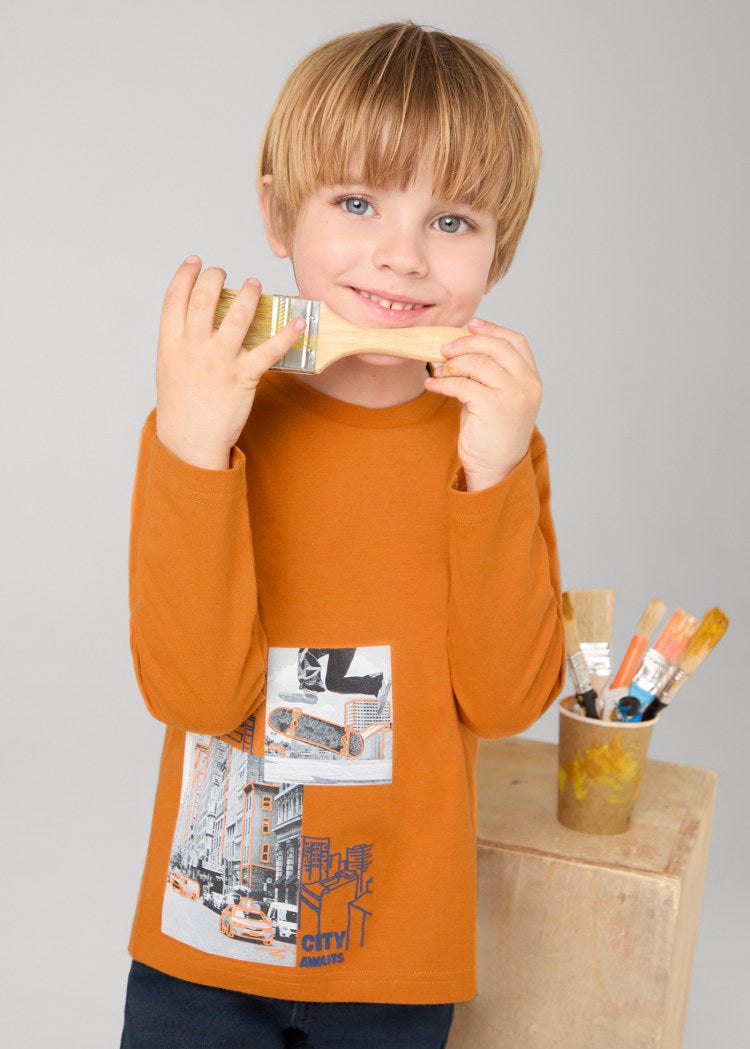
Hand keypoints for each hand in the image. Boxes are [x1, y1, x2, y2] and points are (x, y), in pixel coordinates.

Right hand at [155, 257, 305, 468]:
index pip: (175, 297)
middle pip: (205, 299)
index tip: (196, 262)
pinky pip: (269, 350)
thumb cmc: (181, 405)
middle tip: (224, 272)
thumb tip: (198, 317)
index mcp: (170, 344)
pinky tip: (298, 323)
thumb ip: (181, 341)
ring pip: (238, 315)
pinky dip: (287, 335)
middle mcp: (193, 347)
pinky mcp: (243, 377)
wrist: (189, 442)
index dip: (186, 274)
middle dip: (216, 277)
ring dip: (249, 294)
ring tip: (254, 284)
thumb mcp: (169, 368)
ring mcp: (219, 361)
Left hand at [424, 318, 541, 490]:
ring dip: (452, 363)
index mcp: (531, 379)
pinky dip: (443, 382)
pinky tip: (433, 385)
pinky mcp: (493, 407)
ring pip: (478, 363)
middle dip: (466, 342)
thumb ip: (489, 373)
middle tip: (444, 348)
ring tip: (438, 371)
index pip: (516, 341)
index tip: (470, 324)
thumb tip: (462, 345)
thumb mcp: (496, 397)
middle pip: (496, 346)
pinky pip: (463, 383)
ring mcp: (513, 395)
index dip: (492, 329)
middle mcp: (527, 385)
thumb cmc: (491, 433)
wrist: (495, 469)